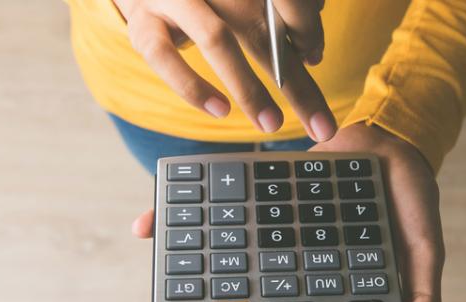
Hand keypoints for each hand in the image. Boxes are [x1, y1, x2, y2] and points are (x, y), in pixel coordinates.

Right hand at [113, 0, 336, 140]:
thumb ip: (276, 15)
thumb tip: (311, 51)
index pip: (283, 1)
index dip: (305, 27)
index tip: (315, 57)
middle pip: (260, 28)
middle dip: (295, 81)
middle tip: (321, 126)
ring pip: (216, 39)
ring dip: (248, 87)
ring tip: (271, 124)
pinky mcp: (143, 23)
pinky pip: (165, 56)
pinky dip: (192, 87)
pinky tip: (219, 110)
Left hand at [130, 125, 443, 301]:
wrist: (389, 137)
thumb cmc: (408, 198)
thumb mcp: (424, 246)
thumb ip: (424, 295)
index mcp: (325, 281)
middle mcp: (292, 263)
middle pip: (242, 300)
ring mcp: (271, 234)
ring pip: (221, 262)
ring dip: (184, 279)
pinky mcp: (255, 201)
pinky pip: (220, 213)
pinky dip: (185, 220)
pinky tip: (148, 227)